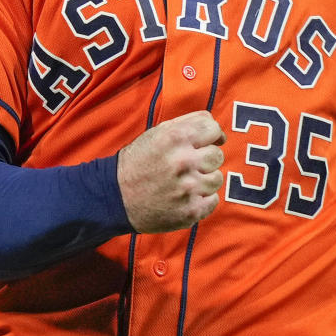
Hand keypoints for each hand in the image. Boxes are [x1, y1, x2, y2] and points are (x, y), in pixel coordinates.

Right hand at [117, 110, 225, 232]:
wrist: (116, 196)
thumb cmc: (138, 162)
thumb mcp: (157, 133)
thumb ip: (189, 124)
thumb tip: (219, 133)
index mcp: (175, 138)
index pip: (213, 129)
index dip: (211, 136)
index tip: (205, 143)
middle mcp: (183, 161)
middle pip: (217, 155)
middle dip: (205, 159)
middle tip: (187, 165)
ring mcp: (188, 188)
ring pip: (216, 179)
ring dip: (204, 180)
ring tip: (184, 182)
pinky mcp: (190, 211)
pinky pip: (213, 201)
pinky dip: (202, 199)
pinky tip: (185, 196)